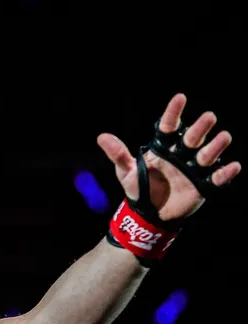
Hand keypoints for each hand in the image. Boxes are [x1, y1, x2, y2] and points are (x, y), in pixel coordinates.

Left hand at [96, 93, 240, 220]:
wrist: (149, 213)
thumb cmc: (138, 188)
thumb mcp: (125, 171)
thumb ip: (118, 154)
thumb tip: (102, 137)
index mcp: (163, 147)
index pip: (169, 126)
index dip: (174, 112)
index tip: (180, 97)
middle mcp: (182, 154)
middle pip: (193, 137)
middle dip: (201, 127)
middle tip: (208, 117)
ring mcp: (194, 168)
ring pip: (208, 154)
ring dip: (216, 146)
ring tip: (224, 137)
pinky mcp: (204, 185)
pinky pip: (217, 178)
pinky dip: (226, 173)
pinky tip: (233, 166)